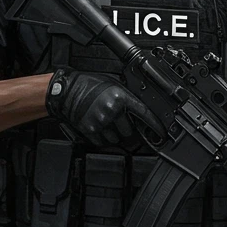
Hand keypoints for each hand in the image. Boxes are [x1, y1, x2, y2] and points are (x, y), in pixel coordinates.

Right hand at [45, 69, 163, 147]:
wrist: (67, 90)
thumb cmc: (89, 85)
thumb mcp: (113, 85)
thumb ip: (127, 98)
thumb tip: (141, 112)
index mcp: (120, 97)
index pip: (143, 114)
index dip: (154, 125)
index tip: (160, 132)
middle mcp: (112, 110)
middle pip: (129, 130)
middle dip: (126, 127)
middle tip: (118, 120)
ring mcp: (101, 121)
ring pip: (117, 138)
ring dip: (115, 134)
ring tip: (107, 122)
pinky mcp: (91, 130)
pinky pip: (104, 142)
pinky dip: (104, 138)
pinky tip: (100, 127)